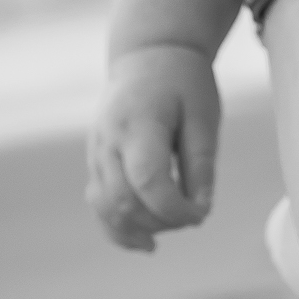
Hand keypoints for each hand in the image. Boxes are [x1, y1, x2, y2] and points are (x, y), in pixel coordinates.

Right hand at [85, 43, 220, 249]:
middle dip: (161, 220)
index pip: (148, 180)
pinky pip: (98, 204)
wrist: (148, 55)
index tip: (202, 215)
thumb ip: (201, 162)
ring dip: (140, 228)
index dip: (174, 208)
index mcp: (139, 122)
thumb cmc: (184, 82)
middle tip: (194, 216)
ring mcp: (95, 151)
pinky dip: (118, 228)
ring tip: (174, 228)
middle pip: (123, 200)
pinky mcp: (95, 161)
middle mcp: (108, 140)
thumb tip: (200, 210)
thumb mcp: (204, 114)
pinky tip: (146, 243)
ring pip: (105, 207)